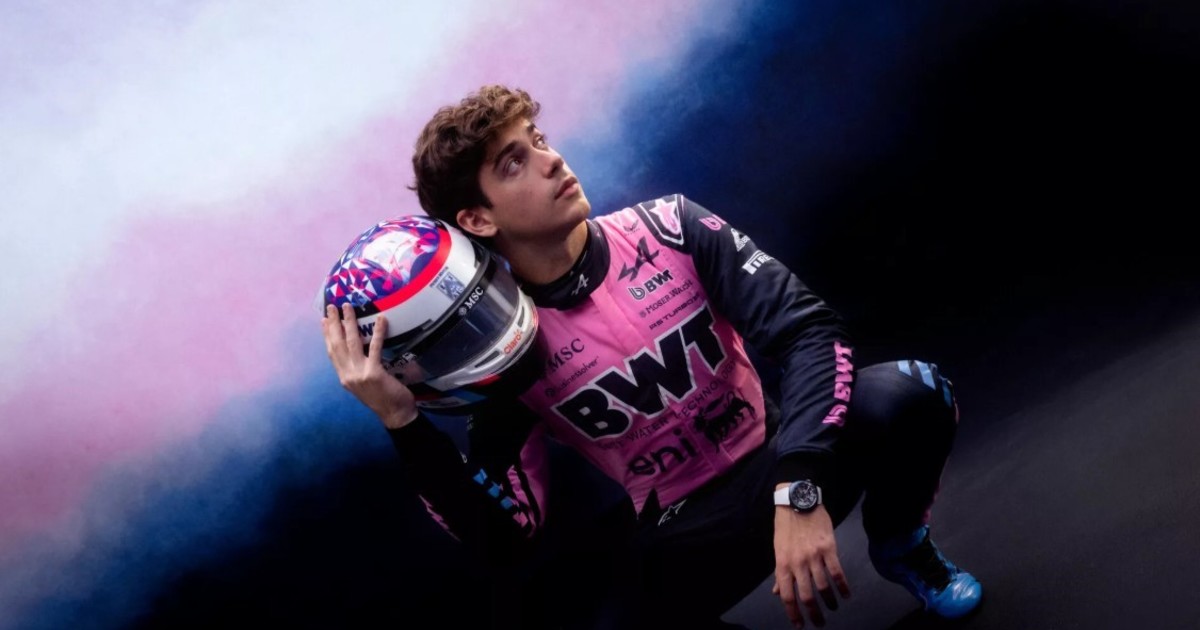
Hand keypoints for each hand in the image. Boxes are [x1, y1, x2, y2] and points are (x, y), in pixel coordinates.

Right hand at [322, 303, 417, 428]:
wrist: (395, 415)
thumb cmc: (382, 399)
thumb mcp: (362, 385)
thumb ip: (356, 370)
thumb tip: (355, 352)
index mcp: (344, 378)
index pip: (331, 352)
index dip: (326, 335)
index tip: (323, 320)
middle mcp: (348, 375)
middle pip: (337, 344)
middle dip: (333, 324)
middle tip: (332, 307)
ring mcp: (359, 374)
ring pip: (352, 343)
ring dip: (349, 323)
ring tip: (348, 307)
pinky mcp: (374, 373)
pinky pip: (375, 348)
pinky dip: (377, 332)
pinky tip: (381, 319)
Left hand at [772, 502, 850, 627]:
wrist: (798, 501)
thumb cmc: (787, 526)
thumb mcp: (778, 549)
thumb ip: (779, 572)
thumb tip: (777, 593)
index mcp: (782, 564)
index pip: (787, 596)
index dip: (793, 614)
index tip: (799, 625)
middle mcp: (797, 563)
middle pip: (806, 596)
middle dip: (814, 614)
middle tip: (820, 623)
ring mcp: (813, 556)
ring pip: (823, 586)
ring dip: (829, 601)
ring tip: (833, 608)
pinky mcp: (828, 548)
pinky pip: (837, 572)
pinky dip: (843, 586)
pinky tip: (846, 594)